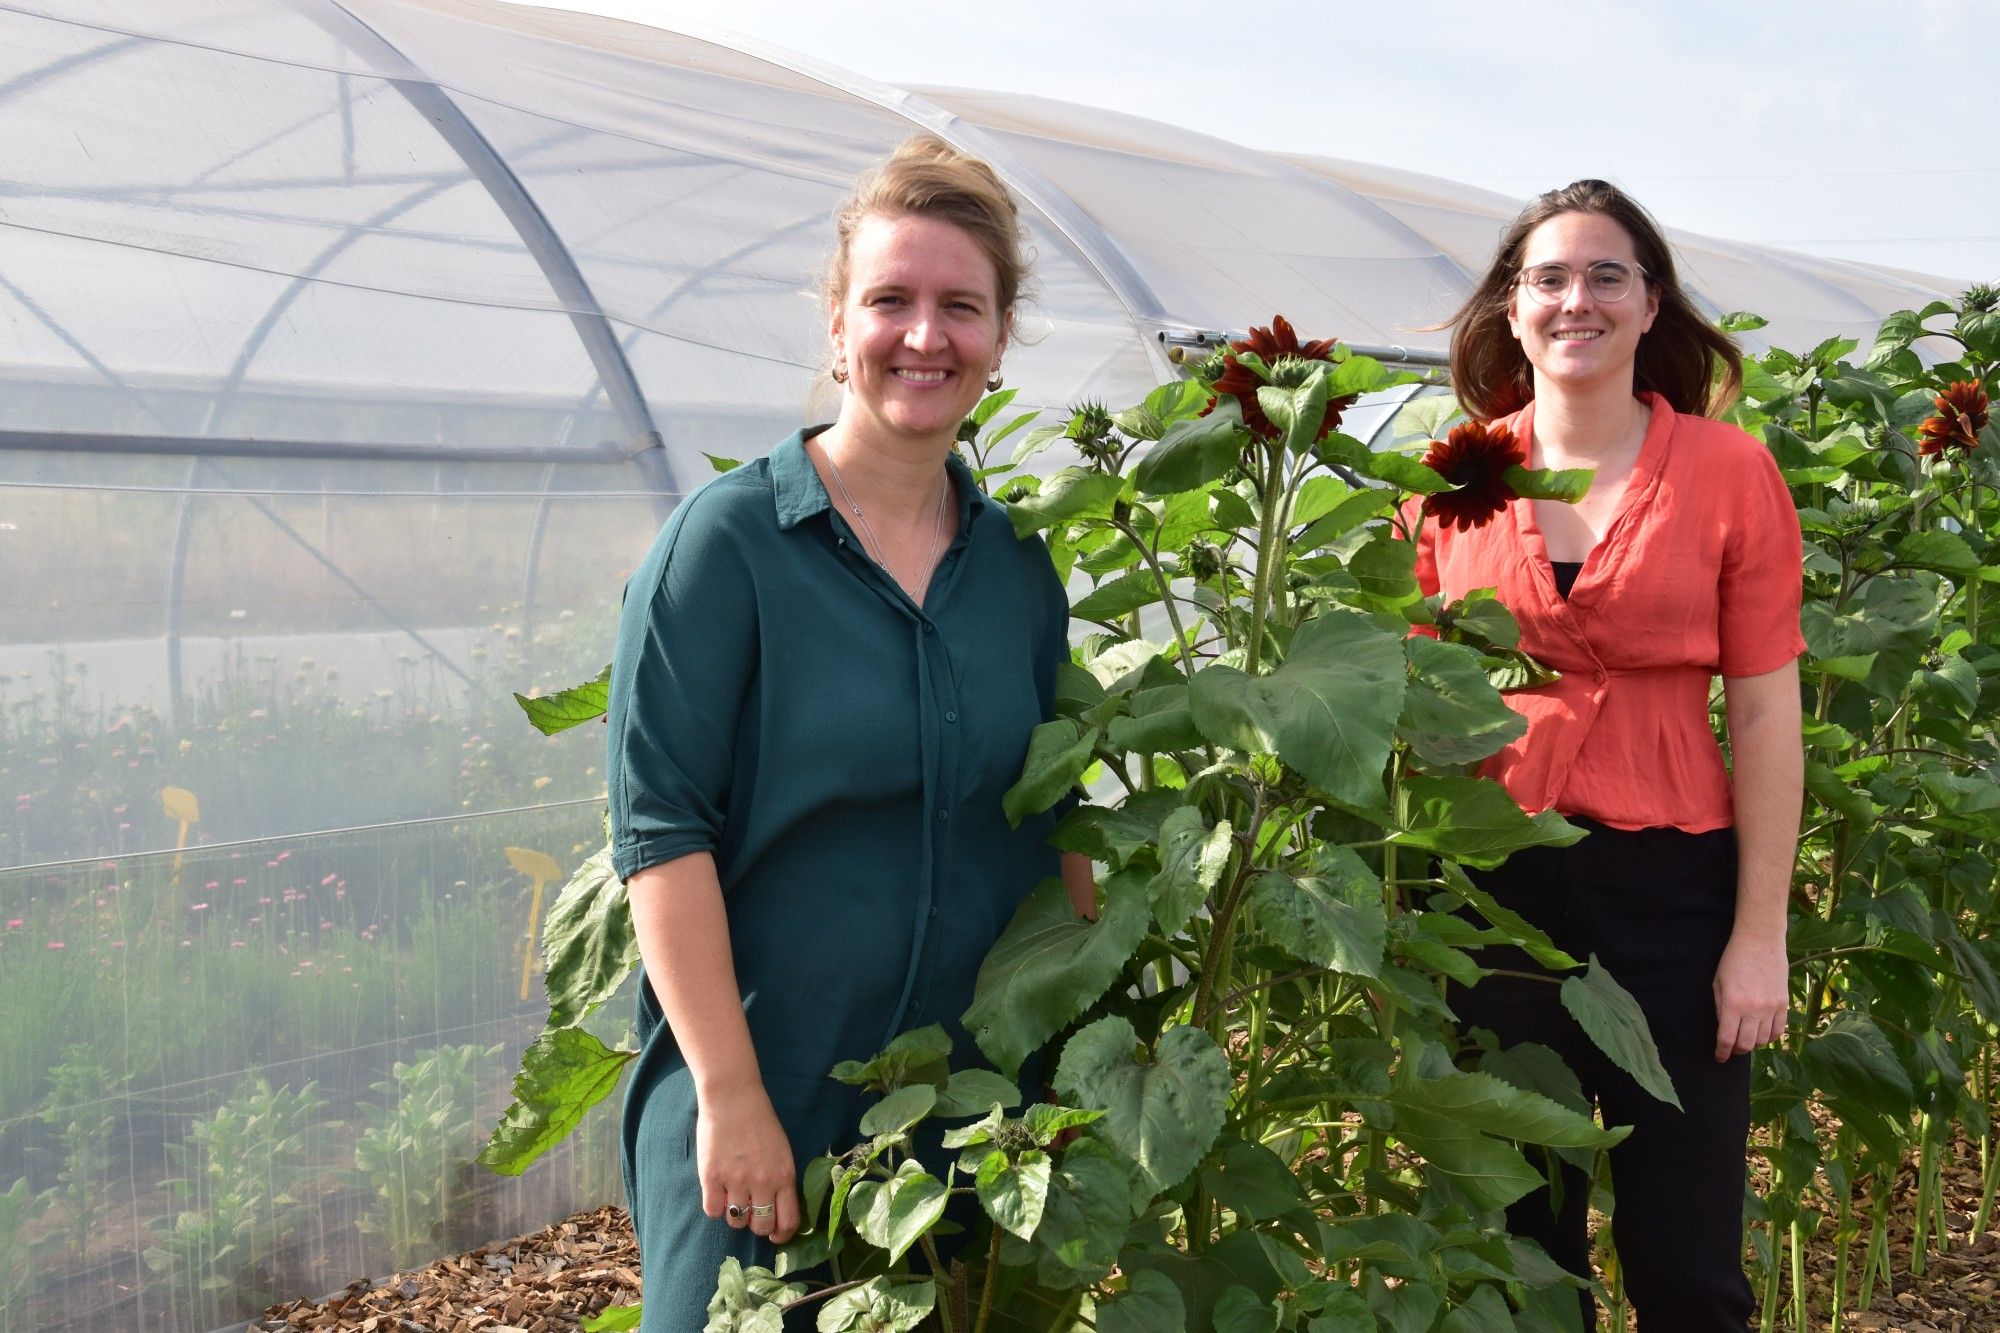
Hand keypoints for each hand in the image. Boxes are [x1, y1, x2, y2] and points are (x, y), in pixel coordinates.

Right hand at [696, 1081, 799, 1243]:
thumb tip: (778, 1211)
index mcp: (784, 1175)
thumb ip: (782, 1180)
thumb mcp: (782, 1151)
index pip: (788, 1221)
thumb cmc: (760, 1122)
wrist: (733, 1097)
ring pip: (736, 1221)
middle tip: (751, 1214)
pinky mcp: (711, 1176)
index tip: (775, 1236)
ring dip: (735, 1215)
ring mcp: (736, 1180)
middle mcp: (762, 1182)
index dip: (781, 1235)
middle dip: (757, 1226)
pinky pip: (713, 1210)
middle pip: (761, 1226)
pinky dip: (715, 1206)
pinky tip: (717, 1192)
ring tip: (733, 1197)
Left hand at [1712, 931, 1788, 1062]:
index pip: (1727, 1038)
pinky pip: (1779, 1030)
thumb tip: (1724, 1029)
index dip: (1722, 1052)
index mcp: (1734, 1004)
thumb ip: (1720, 1008)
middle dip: (1737, 1050)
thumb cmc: (1733, 959)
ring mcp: (1771, 1008)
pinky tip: (1762, 1034)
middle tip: (1732, 1049)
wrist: (1760, 941)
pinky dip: (1769, 1037)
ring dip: (1753, 1044)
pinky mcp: (1784, 1004)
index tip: (1719, 1057)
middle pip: (1747, 1044)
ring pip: (1763, 1040)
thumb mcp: (1718, 983)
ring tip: (1746, 1039)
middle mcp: (1754, 1009)